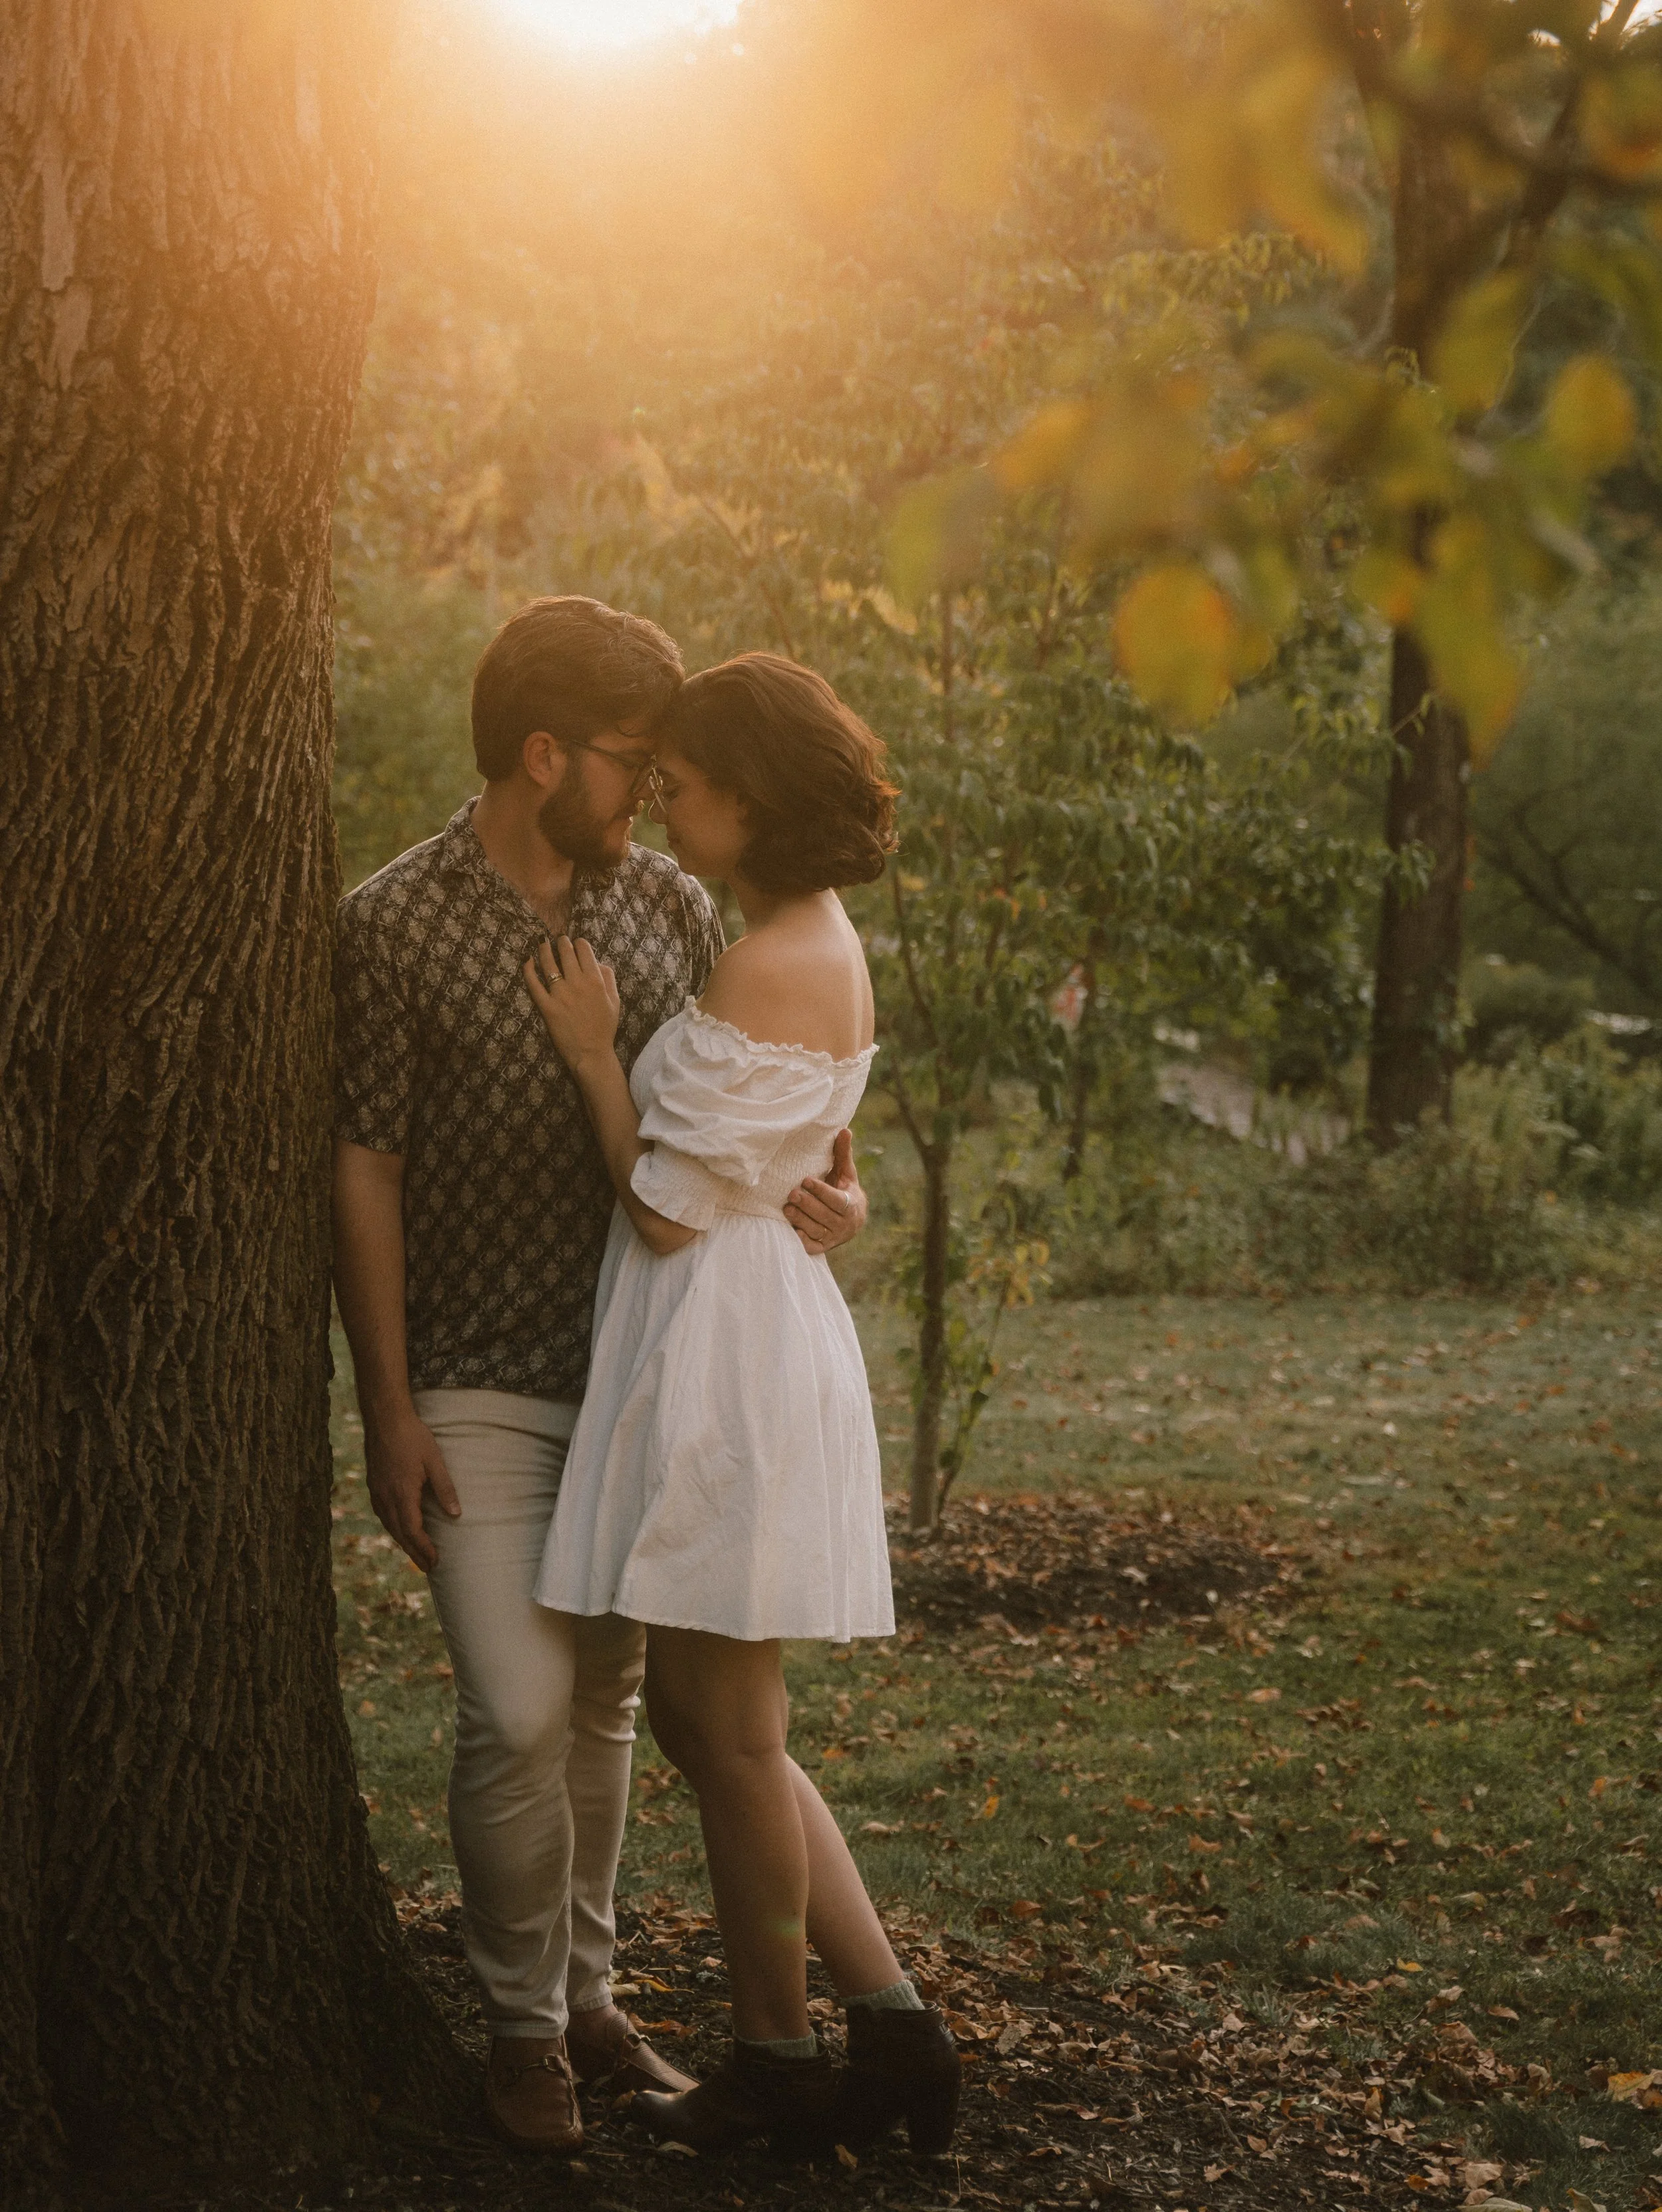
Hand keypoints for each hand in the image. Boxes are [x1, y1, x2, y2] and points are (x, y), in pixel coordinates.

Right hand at [364, 1406, 459, 1571]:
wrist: (385, 1419)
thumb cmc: (413, 1437)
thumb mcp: (435, 1461)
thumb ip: (445, 1488)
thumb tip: (456, 1514)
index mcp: (402, 1493)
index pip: (413, 1531)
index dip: (424, 1548)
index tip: (436, 1561)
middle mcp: (386, 1497)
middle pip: (400, 1534)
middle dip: (414, 1552)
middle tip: (429, 1568)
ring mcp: (377, 1492)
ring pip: (390, 1525)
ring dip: (403, 1542)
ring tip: (416, 1554)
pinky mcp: (374, 1485)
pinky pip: (383, 1515)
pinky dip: (394, 1528)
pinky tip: (400, 1529)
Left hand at [523, 935, 620, 1072]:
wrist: (591, 1053)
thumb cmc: (604, 1027)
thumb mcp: (615, 1001)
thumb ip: (609, 978)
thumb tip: (598, 961)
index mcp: (595, 980)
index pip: (584, 950)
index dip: (579, 942)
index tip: (576, 943)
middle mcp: (577, 983)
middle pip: (565, 952)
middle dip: (562, 942)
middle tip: (559, 940)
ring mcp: (560, 994)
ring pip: (548, 963)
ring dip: (544, 949)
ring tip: (542, 944)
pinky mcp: (547, 1006)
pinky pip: (534, 984)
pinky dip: (528, 970)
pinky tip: (527, 961)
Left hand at [784, 1127, 868, 1256]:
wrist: (851, 1221)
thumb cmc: (845, 1190)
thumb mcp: (846, 1173)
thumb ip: (843, 1154)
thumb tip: (845, 1130)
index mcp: (852, 1204)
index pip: (837, 1199)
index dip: (821, 1191)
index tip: (806, 1180)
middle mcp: (845, 1224)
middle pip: (824, 1215)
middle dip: (808, 1204)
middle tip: (792, 1193)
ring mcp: (834, 1238)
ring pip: (816, 1230)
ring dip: (801, 1220)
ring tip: (787, 1208)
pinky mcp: (823, 1248)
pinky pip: (811, 1246)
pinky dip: (801, 1240)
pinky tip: (791, 1230)